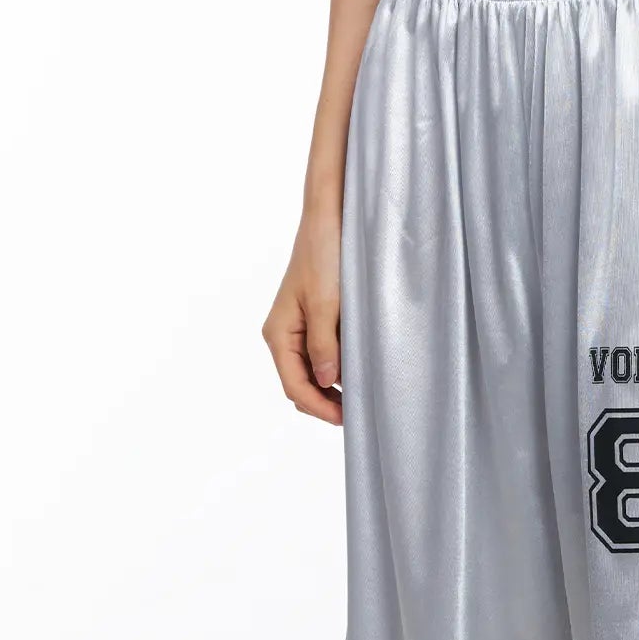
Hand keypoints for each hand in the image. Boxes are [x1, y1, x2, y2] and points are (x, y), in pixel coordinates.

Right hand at [262, 206, 341, 424]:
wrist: (328, 221)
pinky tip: (356, 374)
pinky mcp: (313, 323)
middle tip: (357, 413)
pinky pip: (320, 358)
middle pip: (300, 386)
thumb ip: (324, 345)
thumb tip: (327, 382)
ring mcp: (297, 331)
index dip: (319, 407)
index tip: (346, 418)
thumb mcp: (326, 304)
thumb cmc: (324, 256)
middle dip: (324, 403)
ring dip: (331, 390)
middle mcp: (283, 336)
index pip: (294, 386)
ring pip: (310, 375)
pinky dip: (336, 371)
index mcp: (278, 334)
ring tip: (359, 396)